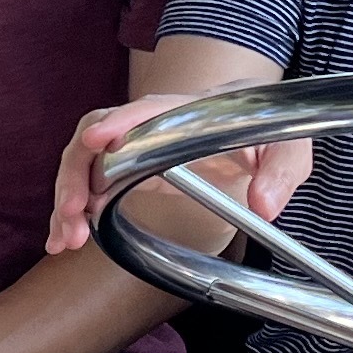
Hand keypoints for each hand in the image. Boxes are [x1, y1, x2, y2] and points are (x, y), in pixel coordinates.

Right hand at [46, 92, 310, 256]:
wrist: (255, 125)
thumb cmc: (269, 131)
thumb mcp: (289, 149)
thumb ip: (281, 171)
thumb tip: (265, 205)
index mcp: (188, 114)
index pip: (146, 112)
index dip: (119, 124)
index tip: (97, 142)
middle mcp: (151, 125)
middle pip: (97, 137)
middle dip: (78, 174)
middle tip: (74, 214)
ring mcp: (135, 146)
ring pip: (86, 163)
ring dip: (68, 199)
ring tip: (64, 239)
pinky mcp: (130, 169)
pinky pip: (90, 185)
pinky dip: (73, 212)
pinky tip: (62, 240)